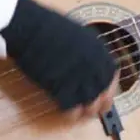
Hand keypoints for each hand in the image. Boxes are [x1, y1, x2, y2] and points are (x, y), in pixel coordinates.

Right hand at [1, 0, 118, 120]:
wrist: (28, 28)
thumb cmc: (46, 26)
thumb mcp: (78, 34)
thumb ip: (89, 51)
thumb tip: (91, 62)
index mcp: (98, 51)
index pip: (111, 76)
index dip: (109, 88)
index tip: (105, 93)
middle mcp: (93, 66)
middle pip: (105, 93)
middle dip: (101, 104)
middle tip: (95, 109)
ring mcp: (79, 77)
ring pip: (91, 104)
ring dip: (86, 111)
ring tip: (80, 112)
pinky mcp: (61, 88)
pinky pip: (72, 108)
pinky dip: (71, 113)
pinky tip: (66, 111)